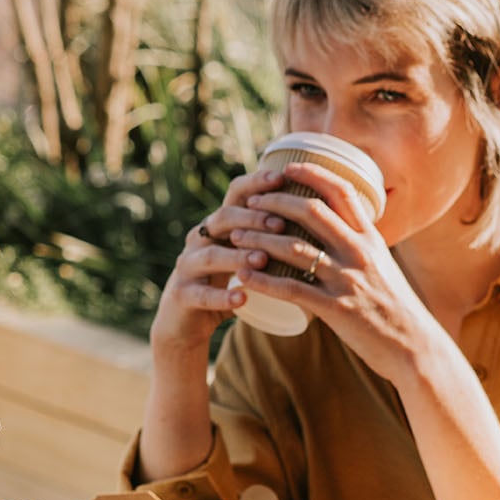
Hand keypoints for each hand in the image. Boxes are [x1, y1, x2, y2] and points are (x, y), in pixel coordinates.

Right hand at [148, 169, 289, 354]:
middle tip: (281, 224)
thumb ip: (269, 236)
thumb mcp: (244, 255)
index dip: (256, 184)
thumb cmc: (225, 282)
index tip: (282, 178)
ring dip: (238, 256)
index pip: (235, 194)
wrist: (185, 321)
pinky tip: (242, 299)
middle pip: (222, 219)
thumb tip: (318, 214)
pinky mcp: (181, 295)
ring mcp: (187, 266)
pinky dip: (222, 297)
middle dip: (252, 219)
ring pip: (210, 255)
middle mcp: (200, 239)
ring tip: (263, 260)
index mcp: (218, 225)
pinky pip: (201, 294)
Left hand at [224, 161, 449, 386]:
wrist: (416, 347)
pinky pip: (291, 289)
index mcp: (372, 239)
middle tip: (252, 202)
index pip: (341, 192)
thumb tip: (339, 230)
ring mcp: (348, 280)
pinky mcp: (336, 309)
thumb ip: (361, 247)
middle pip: (311, 212)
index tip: (286, 168)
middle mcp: (360, 252)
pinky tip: (243, 277)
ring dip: (259, 239)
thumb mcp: (384, 266)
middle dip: (275, 202)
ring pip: (294, 248)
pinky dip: (263, 280)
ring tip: (236, 236)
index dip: (312, 174)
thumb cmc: (397, 308)